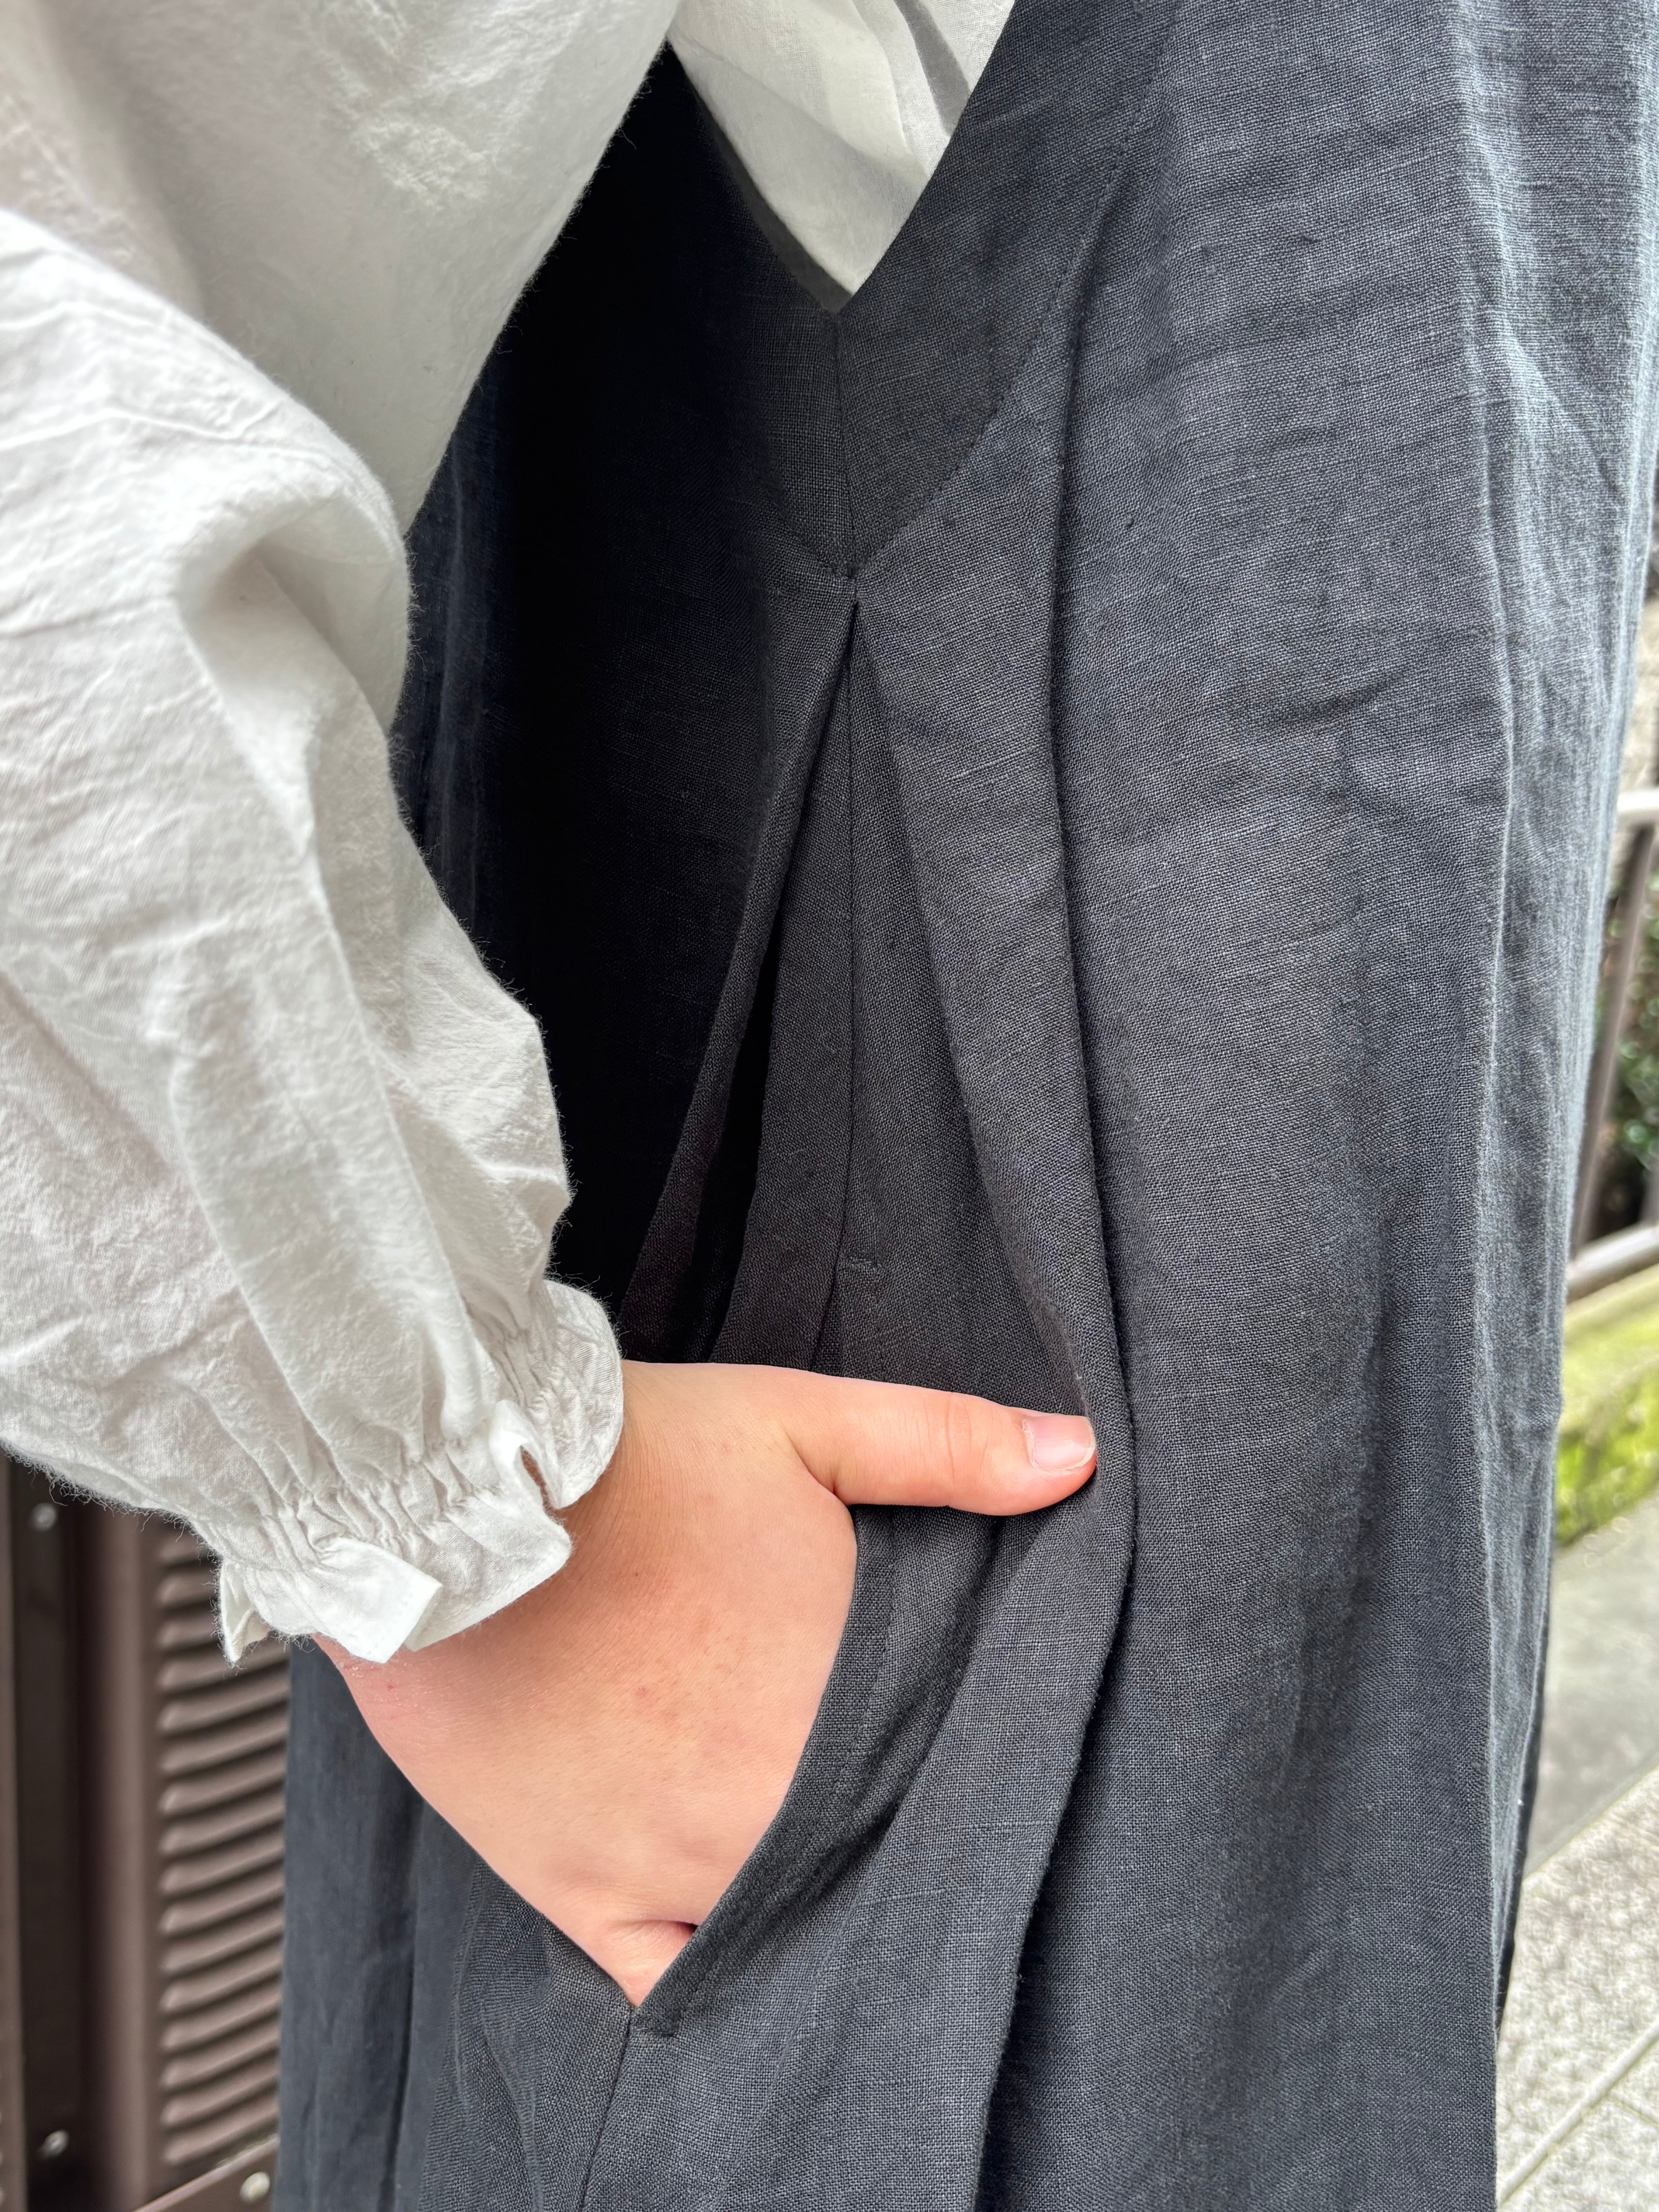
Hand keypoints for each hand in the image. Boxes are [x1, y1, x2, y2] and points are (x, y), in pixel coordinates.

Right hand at [324, 1359, 1095, 2003]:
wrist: (447, 1499)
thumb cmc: (626, 1458)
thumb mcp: (802, 1419)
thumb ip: (945, 1444)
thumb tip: (1075, 1457)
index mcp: (832, 1699)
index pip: (947, 1772)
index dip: (964, 1762)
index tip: (967, 1745)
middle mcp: (763, 1800)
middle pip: (871, 1851)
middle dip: (891, 1825)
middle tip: (890, 1790)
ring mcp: (667, 1857)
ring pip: (785, 1919)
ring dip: (817, 1893)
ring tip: (820, 1850)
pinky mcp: (577, 1884)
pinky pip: (666, 1974)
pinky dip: (711, 1966)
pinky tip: (737, 1937)